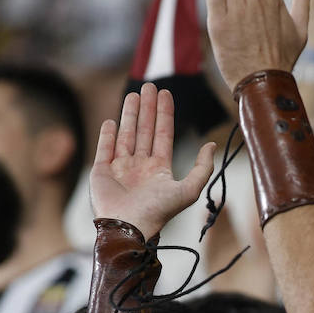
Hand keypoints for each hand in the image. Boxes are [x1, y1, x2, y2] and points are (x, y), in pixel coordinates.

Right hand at [89, 84, 215, 238]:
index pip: (163, 135)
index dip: (165, 114)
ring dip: (130, 115)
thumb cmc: (158, 211)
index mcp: (159, 169)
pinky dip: (107, 135)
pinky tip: (112, 120)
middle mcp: (140, 167)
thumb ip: (202, 167)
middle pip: (145, 130)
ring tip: (133, 95)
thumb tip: (211, 144)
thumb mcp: (188, 189)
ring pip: (126, 135)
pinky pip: (105, 149)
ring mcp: (120, 169)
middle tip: (148, 86)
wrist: (129, 226)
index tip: (165, 94)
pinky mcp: (101, 172)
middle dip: (147, 108)